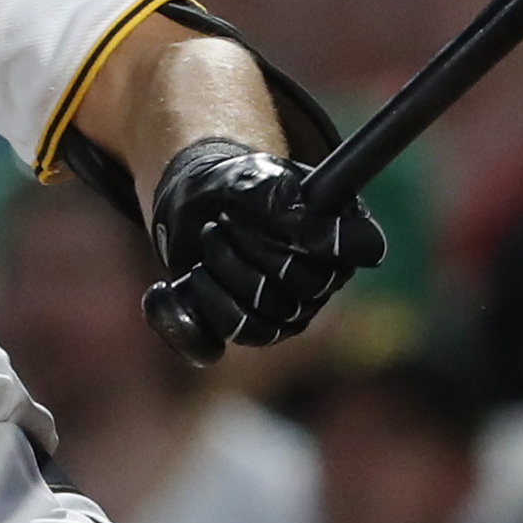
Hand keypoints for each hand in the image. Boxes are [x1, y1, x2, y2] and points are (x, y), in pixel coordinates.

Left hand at [144, 140, 383, 359]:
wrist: (198, 203)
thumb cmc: (237, 186)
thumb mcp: (256, 184)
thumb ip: (289, 210)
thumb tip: (331, 241)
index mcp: (343, 235)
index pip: (359, 249)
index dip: (326, 240)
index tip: (291, 221)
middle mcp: (324, 282)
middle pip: (298, 289)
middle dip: (248, 249)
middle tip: (222, 222)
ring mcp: (290, 314)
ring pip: (259, 319)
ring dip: (218, 274)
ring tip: (206, 239)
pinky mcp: (250, 331)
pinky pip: (222, 339)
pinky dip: (189, 311)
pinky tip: (164, 290)